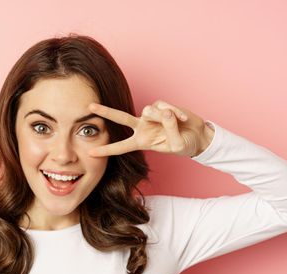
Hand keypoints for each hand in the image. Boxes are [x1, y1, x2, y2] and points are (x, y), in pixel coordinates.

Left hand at [87, 100, 210, 157]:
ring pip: (149, 111)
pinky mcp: (161, 106)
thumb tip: (164, 112)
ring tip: (178, 122)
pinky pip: (163, 106)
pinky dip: (175, 112)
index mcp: (141, 141)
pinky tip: (183, 118)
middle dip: (105, 112)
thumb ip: (169, 129)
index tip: (90, 153)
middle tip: (89, 107)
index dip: (106, 150)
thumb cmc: (184, 144)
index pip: (121, 147)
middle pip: (121, 118)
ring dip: (163, 117)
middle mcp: (142, 127)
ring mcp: (151, 116)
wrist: (197, 135)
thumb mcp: (176, 144)